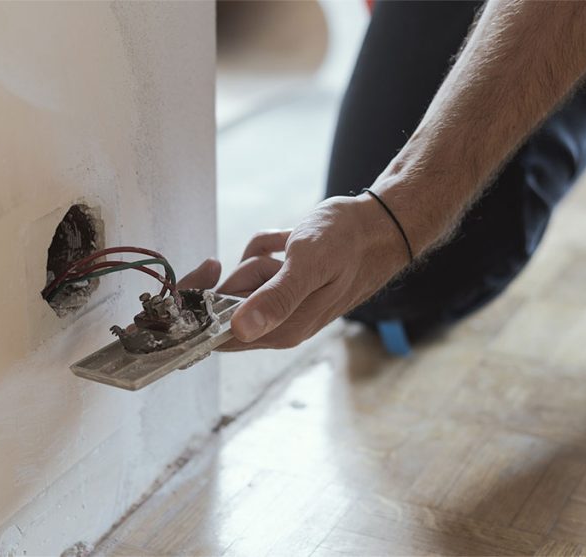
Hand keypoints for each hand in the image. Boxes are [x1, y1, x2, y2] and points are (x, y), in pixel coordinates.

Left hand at [222, 195, 409, 349]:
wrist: (383, 226)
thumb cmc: (349, 241)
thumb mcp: (308, 263)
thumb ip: (275, 298)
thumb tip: (240, 328)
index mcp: (282, 330)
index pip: (217, 334)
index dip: (202, 304)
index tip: (211, 270)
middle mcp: (281, 327)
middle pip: (228, 305)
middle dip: (244, 274)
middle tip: (277, 260)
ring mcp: (286, 309)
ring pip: (245, 284)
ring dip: (260, 258)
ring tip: (292, 249)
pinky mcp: (290, 291)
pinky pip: (260, 271)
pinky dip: (269, 251)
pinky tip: (291, 242)